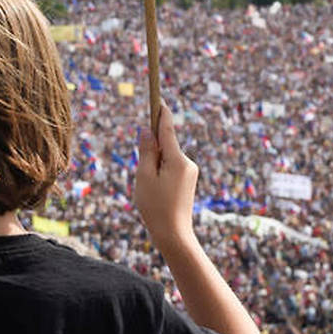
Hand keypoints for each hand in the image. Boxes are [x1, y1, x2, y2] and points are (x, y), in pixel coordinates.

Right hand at [134, 105, 199, 249]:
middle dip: (151, 150)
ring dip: (154, 165)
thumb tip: (148, 130)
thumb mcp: (145, 176)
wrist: (174, 235)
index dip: (161, 113)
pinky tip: (155, 192)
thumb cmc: (155, 206)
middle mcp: (187, 162)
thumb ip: (146, 151)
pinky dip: (160, 173)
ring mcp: (190, 172)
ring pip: (167, 158)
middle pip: (166, 144)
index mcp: (177, 159)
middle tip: (142, 174)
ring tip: (149, 189)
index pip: (167, 129)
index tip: (158, 99)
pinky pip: (171, 168)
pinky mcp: (188, 180)